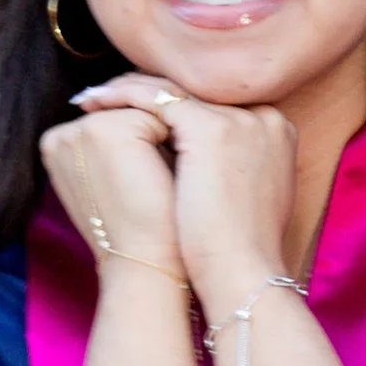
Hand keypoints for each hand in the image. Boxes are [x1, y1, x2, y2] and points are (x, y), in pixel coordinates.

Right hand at [39, 95, 186, 282]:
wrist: (143, 262)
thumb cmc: (137, 227)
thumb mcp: (113, 179)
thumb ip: (112, 144)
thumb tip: (139, 108)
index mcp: (55, 146)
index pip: (109, 122)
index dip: (137, 147)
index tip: (140, 181)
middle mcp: (59, 134)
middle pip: (124, 113)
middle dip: (149, 136)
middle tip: (154, 180)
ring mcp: (81, 128)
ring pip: (140, 112)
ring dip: (161, 137)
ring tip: (161, 177)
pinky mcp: (108, 129)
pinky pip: (155, 115)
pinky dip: (172, 141)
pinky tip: (166, 173)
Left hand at [69, 76, 296, 307]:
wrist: (240, 274)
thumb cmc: (233, 250)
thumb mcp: (238, 195)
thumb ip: (222, 165)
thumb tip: (185, 158)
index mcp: (272, 131)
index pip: (212, 104)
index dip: (169, 108)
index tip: (134, 112)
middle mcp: (262, 117)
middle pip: (192, 93)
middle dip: (145, 94)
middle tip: (104, 98)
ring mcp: (240, 120)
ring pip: (172, 91)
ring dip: (127, 91)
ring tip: (92, 100)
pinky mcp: (212, 129)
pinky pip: (157, 100)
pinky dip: (123, 98)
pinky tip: (96, 106)